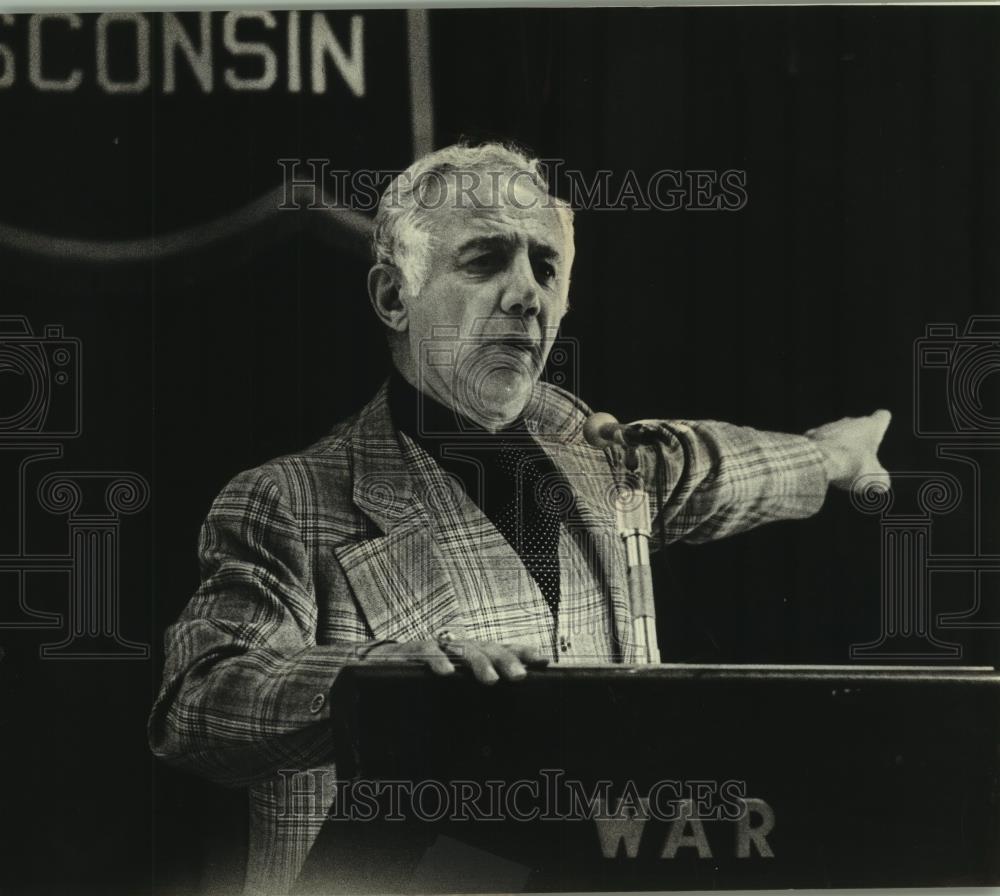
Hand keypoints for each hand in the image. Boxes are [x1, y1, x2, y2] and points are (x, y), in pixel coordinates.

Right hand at [361, 639, 548, 684]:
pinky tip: (446, 674)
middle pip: (489, 649)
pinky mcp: (413, 650)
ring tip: (490, 681)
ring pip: (464, 649)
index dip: (523, 653)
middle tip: (520, 678)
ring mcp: (438, 647)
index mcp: (475, 655)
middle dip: (506, 662)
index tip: (545, 661)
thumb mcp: (456, 693)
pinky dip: (437, 661)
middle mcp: (460, 647)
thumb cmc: (425, 685)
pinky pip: (428, 651)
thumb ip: (477, 702)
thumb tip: (509, 733)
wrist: (379, 669)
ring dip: (479, 664)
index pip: (504, 650)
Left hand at [805, 409, 891, 493]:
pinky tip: (821, 463)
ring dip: (839, 445)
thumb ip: (881, 480)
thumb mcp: (875, 478)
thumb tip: (882, 484)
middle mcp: (850, 422)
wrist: (820, 462)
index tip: (880, 429)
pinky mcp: (812, 434)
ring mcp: (829, 426)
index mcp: (870, 427)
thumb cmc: (852, 466)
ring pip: (838, 433)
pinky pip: (820, 441)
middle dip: (859, 440)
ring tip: (839, 465)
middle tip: (859, 459)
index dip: (882, 422)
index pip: (882, 416)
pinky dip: (822, 449)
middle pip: (858, 426)